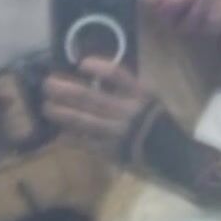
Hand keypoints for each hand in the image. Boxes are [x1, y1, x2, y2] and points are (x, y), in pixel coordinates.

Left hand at [43, 59, 158, 159]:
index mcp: (141, 95)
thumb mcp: (150, 101)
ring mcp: (119, 133)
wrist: (174, 157)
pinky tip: (60, 133)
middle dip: (66, 90)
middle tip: (47, 84)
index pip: (117, 74)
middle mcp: (128, 111)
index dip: (98, 67)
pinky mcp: (114, 152)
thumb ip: (128, 90)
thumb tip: (97, 79)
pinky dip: (72, 137)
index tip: (81, 64)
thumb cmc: (160, 125)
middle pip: (91, 97)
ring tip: (46, 107)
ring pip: (85, 121)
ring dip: (63, 113)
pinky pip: (87, 143)